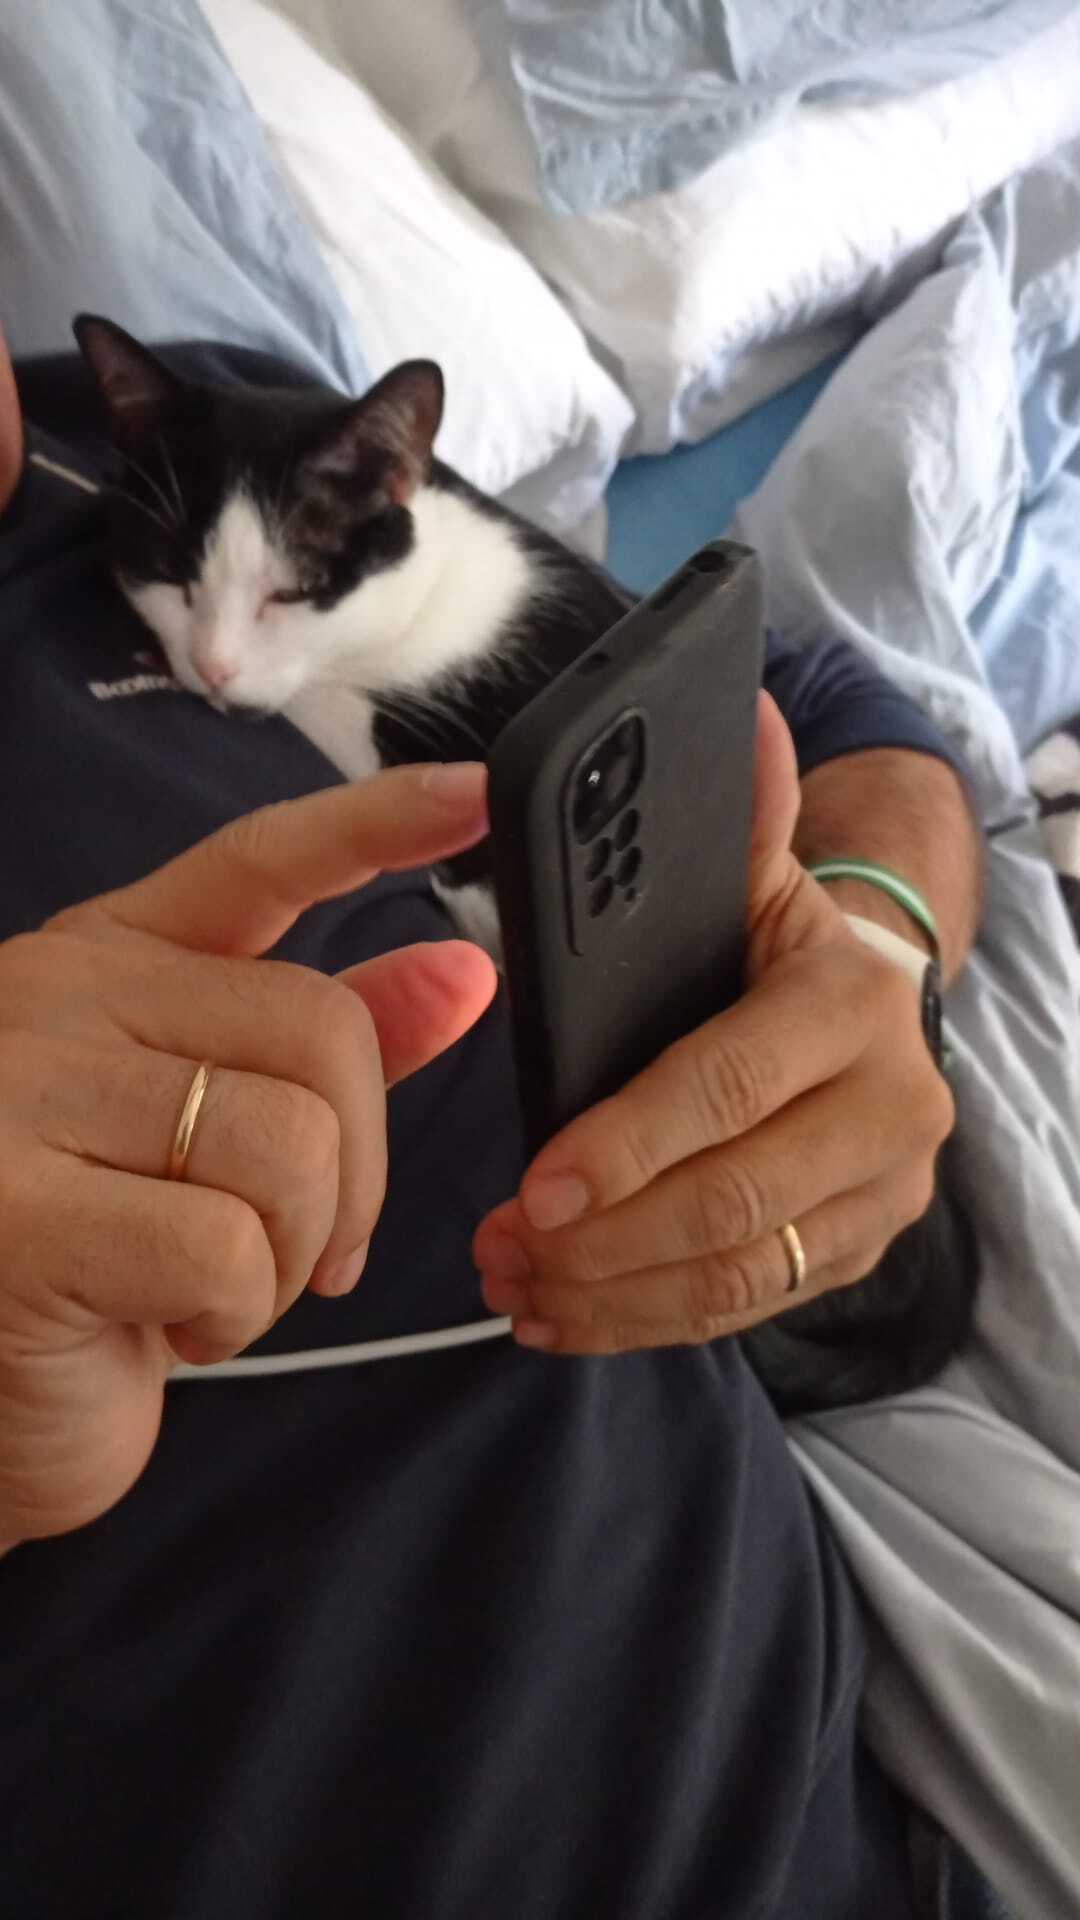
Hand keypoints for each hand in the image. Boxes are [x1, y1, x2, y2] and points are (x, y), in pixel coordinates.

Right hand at [0, 763, 494, 1545]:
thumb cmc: (93, 1273)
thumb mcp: (211, 1141)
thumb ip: (328, 1049)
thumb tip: (464, 971)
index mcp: (106, 963)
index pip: (257, 862)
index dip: (377, 823)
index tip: (479, 792)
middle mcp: (53, 999)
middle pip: (320, 1031)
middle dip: (355, 1170)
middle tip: (299, 1252)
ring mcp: (19, 1098)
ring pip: (290, 1144)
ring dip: (292, 1256)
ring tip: (208, 1294)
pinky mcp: (16, 1215)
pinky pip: (229, 1249)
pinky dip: (234, 1317)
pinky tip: (164, 1331)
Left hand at [474, 696, 953, 1354]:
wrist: (876, 1008)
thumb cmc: (779, 944)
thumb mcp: (760, 877)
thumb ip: (739, 817)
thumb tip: (743, 706)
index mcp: (855, 1001)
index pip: (730, 1086)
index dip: (628, 1144)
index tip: (533, 1187)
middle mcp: (894, 1105)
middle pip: (734, 1202)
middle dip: (605, 1239)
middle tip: (503, 1247)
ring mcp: (884, 1193)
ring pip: (738, 1275)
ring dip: (613, 1292)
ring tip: (517, 1285)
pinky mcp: (857, 1250)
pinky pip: (747, 1310)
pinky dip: (648, 1322)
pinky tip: (566, 1316)